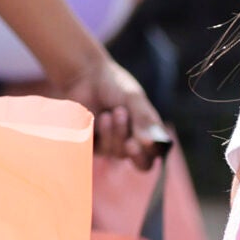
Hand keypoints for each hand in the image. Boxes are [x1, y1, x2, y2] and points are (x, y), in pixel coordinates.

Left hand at [52, 54, 166, 164]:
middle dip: (135, 151)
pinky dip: (100, 133)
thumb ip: (144, 119)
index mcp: (147, 129)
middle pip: (140, 162)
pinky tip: (96, 118)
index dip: (152, 152)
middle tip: (131, 144)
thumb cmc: (112, 85)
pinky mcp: (91, 145)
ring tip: (109, 114)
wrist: (83, 77)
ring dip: (116, 134)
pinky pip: (99, 150)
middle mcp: (132, 140)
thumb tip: (151, 143)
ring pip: (118, 153)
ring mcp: (111, 144)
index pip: (156, 152)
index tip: (147, 144)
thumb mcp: (133, 98)